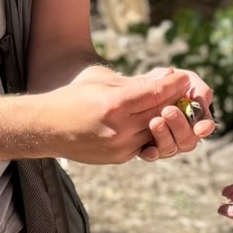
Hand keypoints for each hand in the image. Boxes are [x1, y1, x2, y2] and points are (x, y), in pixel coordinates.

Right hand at [50, 63, 216, 164]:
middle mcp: (119, 128)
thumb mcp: (103, 80)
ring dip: (167, 119)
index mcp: (114, 104)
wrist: (46, 128)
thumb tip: (168, 75)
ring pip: (155, 131)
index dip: (173, 85)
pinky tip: (156, 121)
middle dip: (175, 101)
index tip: (185, 77)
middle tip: (186, 92)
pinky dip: (151, 131)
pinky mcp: (118, 158)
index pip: (155, 94)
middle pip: (160, 113)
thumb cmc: (74, 96)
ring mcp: (119, 146)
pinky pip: (143, 143)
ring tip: (174, 106)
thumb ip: (137, 81)